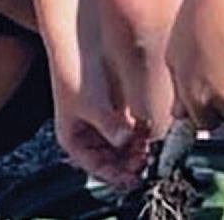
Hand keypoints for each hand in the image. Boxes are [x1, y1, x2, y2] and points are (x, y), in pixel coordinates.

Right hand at [51, 49, 148, 191]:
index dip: (116, 177)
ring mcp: (100, 124)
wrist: (77, 44)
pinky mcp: (112, 111)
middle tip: (147, 161)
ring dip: (136, 150)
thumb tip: (126, 142)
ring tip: (150, 147)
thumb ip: (110, 125)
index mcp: (73, 140)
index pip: (96, 169)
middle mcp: (86, 135)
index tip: (135, 179)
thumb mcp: (92, 104)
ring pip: (121, 148)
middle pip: (111, 162)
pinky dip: (138, 134)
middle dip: (129, 163)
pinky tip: (147, 130)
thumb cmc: (75, 73)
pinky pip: (128, 131)